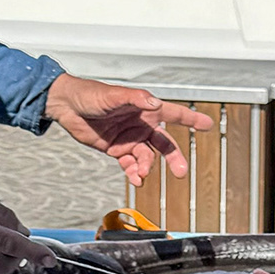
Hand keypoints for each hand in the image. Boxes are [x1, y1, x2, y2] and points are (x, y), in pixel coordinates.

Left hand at [42, 74, 213, 186]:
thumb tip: (154, 103)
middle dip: (174, 157)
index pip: (174, 114)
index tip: (207, 125)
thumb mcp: (113, 95)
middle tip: (182, 171)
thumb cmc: (91, 95)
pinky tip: (136, 178)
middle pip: (164, 144)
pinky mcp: (117, 150)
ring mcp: (129, 139)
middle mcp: (141, 125)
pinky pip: (131, 165)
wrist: (67, 107)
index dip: (191, 119)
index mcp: (145, 109)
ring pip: (147, 157)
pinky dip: (134, 173)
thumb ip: (135, 98)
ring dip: (147, 167)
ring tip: (143, 173)